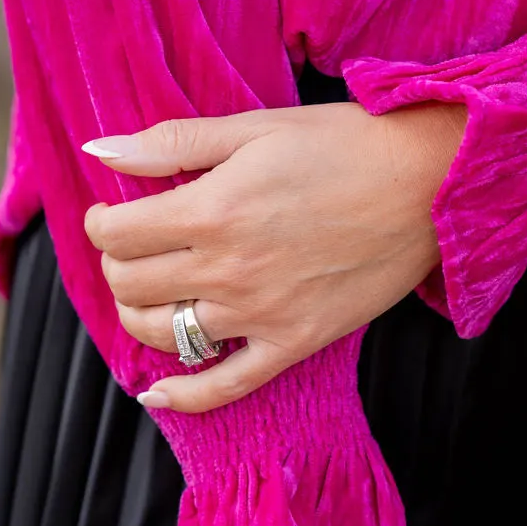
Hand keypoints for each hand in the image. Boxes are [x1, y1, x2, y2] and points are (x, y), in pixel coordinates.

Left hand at [82, 99, 465, 412]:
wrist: (428, 185)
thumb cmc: (346, 145)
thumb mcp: (253, 128)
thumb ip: (171, 144)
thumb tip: (99, 153)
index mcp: (211, 210)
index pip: (116, 234)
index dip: (102, 223)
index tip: (115, 214)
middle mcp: (227, 269)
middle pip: (130, 285)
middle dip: (117, 265)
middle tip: (136, 247)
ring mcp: (259, 314)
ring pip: (163, 335)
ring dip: (139, 316)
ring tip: (150, 294)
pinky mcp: (293, 343)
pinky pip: (225, 386)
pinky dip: (182, 397)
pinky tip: (155, 393)